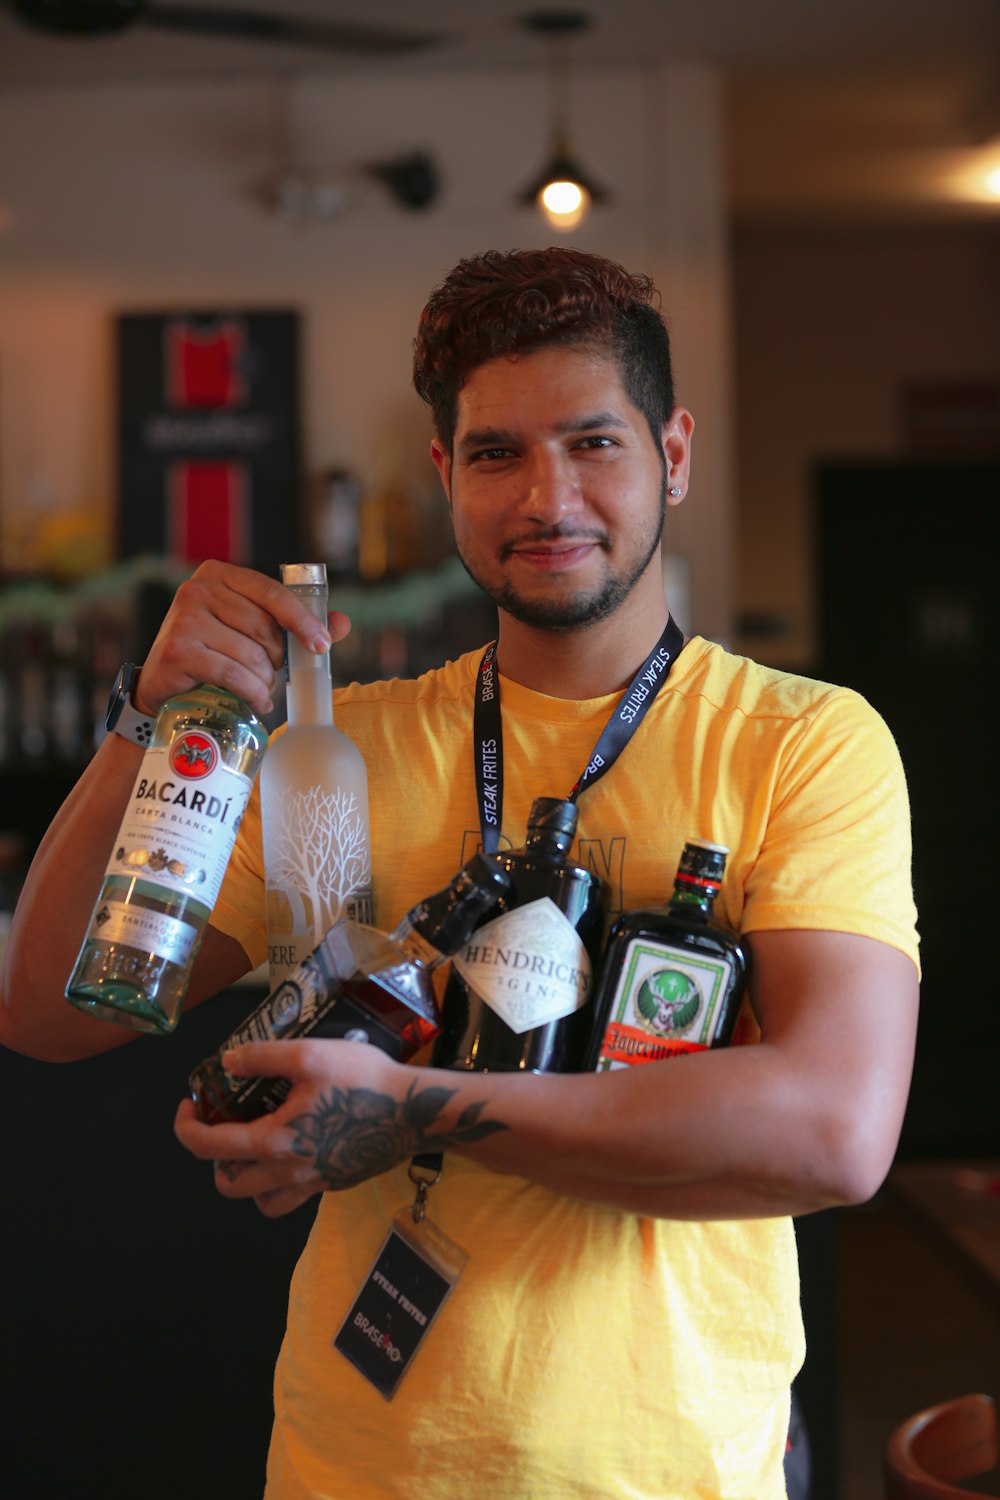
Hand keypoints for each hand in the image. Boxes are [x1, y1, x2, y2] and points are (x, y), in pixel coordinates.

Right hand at [134, 560, 351, 718]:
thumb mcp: (251, 631)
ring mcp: (184, 619)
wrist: (162, 685)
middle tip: (273, 672)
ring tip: (261, 689)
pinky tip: (257, 702)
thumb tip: (342, 623)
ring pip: (251, 655)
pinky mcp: (178, 651)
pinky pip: (233, 675)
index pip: (272, 592)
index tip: (322, 644)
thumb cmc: (213, 652)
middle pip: (264, 627)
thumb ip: (293, 624)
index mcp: (218, 574)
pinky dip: (252, 693)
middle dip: (277, 657)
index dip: (302, 620)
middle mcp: (197, 589)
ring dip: (264, 680)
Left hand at [174, 1039, 508, 1217]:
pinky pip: (293, 1195)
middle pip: (230, 1184)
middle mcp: (289, 1173)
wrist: (417, 1111)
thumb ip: (263, 1057)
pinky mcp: (335, 1183)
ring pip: (261, 1201)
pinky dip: (281, 1179)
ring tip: (255, 1144)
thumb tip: (227, 1062)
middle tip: (224, 1124)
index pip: (209, 1147)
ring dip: (247, 1178)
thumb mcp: (311, 1055)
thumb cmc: (364, 1080)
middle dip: (214, 1158)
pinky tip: (296, 1143)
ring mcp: (314, 1184)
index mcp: (275, 1143)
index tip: (189, 1104)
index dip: (188, 1127)